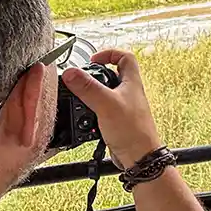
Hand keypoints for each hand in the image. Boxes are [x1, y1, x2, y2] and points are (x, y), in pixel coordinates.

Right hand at [62, 49, 162, 167]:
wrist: (139, 157)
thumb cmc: (133, 131)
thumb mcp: (106, 104)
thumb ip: (88, 88)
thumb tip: (71, 73)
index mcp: (132, 82)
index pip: (125, 57)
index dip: (109, 53)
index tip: (93, 60)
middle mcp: (129, 93)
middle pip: (113, 74)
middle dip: (96, 74)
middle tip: (82, 79)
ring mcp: (123, 107)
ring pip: (106, 93)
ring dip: (93, 93)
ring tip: (81, 98)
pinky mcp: (117, 120)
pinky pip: (102, 110)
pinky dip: (92, 111)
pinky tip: (86, 118)